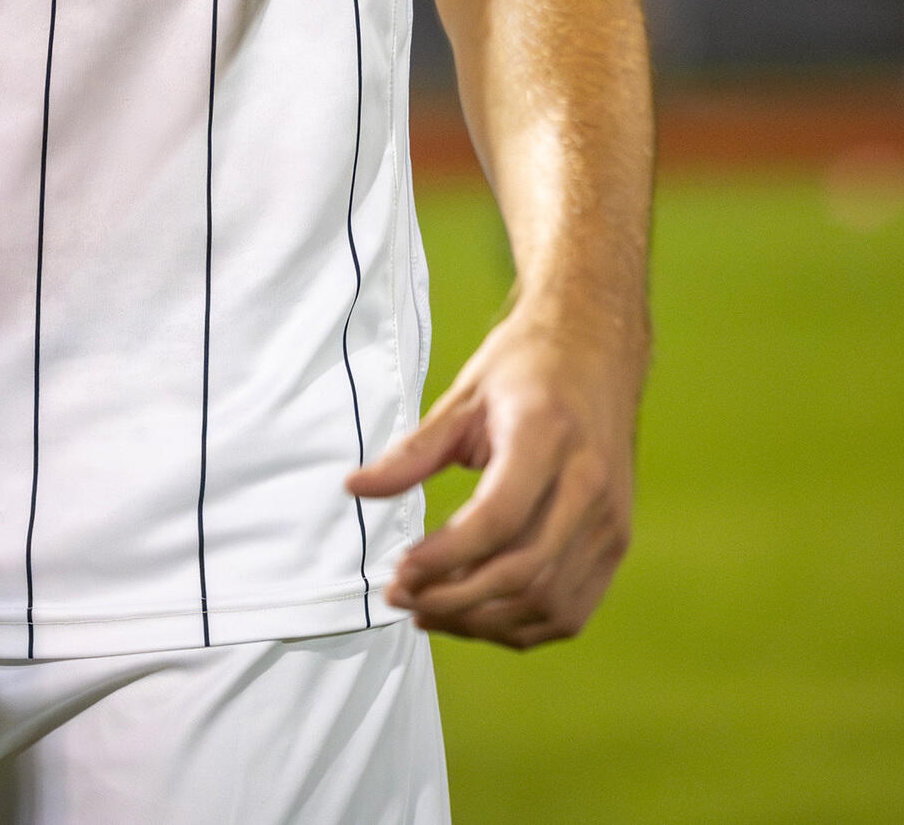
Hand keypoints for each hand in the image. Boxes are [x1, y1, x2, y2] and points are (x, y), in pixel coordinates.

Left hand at [347, 303, 639, 646]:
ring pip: (548, 603)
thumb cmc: (528, 366)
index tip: (400, 570)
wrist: (598, 346)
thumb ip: (413, 451)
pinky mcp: (616, 540)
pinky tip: (477, 614)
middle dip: (455, 599)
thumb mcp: (465, 396)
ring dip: (483, 622)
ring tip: (431, 610)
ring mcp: (610, 518)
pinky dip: (521, 625)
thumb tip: (356, 489)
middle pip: (523, 572)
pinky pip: (571, 609)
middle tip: (403, 596)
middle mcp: (588, 483)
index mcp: (548, 436)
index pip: (498, 519)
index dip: (444, 557)